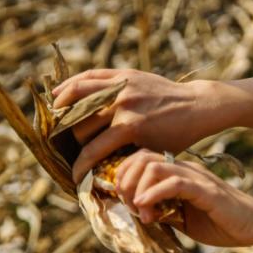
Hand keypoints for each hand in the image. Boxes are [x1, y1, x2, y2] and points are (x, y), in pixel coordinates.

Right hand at [53, 69, 218, 182]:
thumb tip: (97, 171)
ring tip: (56, 120)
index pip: (92, 150)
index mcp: (130, 127)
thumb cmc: (178, 136)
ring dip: (63, 109)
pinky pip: (91, 76)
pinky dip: (72, 84)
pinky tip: (60, 94)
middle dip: (74, 141)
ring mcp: (122, 86)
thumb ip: (125, 157)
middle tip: (71, 149)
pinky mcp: (125, 74)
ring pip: (78, 94)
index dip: (80, 167)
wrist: (197, 106)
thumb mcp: (152, 151)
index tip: (74, 177)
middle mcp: (123, 104)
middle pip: (82, 124)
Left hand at [114, 149, 252, 246]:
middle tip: (128, 205)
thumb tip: (135, 211)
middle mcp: (185, 170)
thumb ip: (161, 211)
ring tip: (139, 210)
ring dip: (137, 189)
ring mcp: (196, 177)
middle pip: (141, 158)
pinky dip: (153, 194)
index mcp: (179, 173)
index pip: (141, 160)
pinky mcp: (206, 190)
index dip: (123, 176)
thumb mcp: (181, 218)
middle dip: (125, 180)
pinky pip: (174, 183)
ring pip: (153, 166)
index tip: (122, 201)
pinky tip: (146, 209)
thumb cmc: (221, 223)